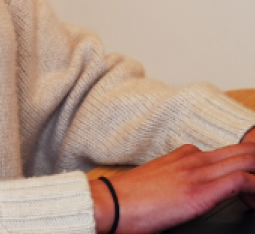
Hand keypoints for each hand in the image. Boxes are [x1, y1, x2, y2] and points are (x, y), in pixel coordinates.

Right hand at [89, 142, 254, 233]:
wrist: (113, 202)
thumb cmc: (132, 197)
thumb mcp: (159, 178)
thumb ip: (178, 174)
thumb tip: (190, 187)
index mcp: (185, 154)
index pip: (228, 152)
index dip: (247, 165)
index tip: (252, 183)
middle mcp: (194, 158)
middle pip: (242, 151)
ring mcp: (197, 172)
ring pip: (245, 161)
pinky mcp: (200, 192)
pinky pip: (240, 180)